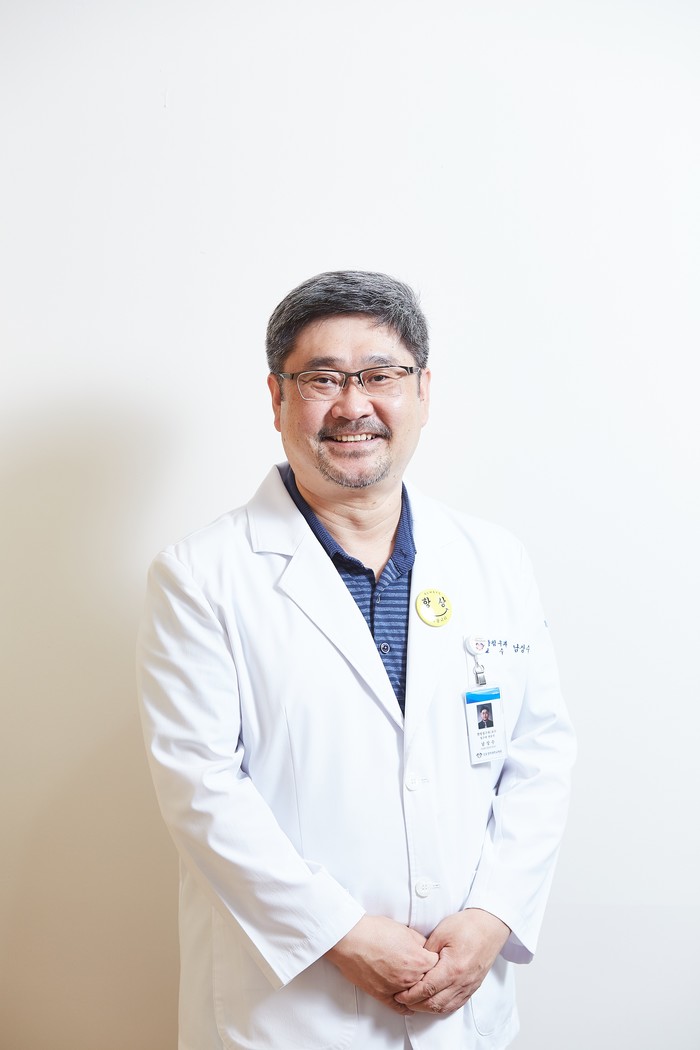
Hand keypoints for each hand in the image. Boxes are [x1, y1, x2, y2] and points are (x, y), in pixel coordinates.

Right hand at [326, 915, 439, 1014]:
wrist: (351, 938)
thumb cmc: (374, 931)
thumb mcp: (404, 930)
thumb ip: (420, 942)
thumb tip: (427, 948)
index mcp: (418, 960)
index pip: (439, 965)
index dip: (436, 960)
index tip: (433, 959)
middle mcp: (410, 977)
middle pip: (429, 982)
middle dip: (429, 975)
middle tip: (425, 970)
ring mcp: (396, 988)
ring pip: (416, 995)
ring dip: (418, 990)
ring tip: (418, 985)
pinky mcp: (382, 995)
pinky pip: (399, 1007)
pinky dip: (405, 1007)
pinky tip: (409, 1005)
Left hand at [393, 909, 509, 1015]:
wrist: (490, 926)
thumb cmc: (467, 925)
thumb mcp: (441, 933)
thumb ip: (426, 952)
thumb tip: (415, 965)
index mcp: (453, 968)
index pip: (427, 989)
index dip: (411, 995)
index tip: (399, 995)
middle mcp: (462, 981)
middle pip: (435, 1003)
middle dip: (416, 1004)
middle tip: (402, 1000)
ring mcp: (468, 986)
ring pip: (445, 1007)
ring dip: (428, 1008)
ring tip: (414, 1003)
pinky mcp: (473, 986)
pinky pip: (456, 1004)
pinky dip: (442, 1007)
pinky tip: (433, 1003)